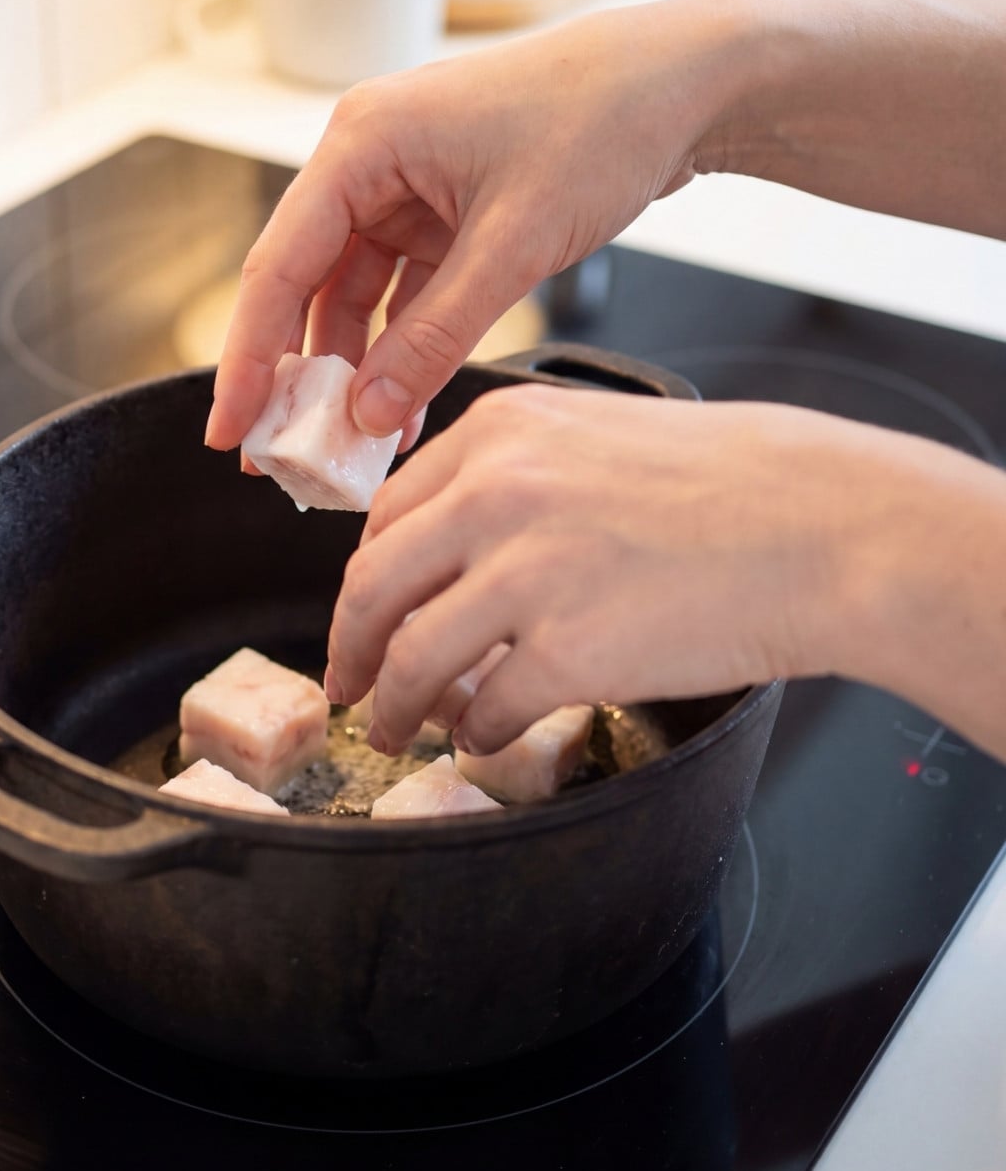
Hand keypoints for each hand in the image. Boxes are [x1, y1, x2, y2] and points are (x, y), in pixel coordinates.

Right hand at [206, 0, 752, 450]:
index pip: (277, 268)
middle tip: (283, 456)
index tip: (231, 432)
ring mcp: (407, 188)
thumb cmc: (601, 122)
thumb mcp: (512, 244)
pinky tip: (403, 410)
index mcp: (361, 142)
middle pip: (305, 288)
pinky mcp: (445, 212)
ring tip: (350, 449)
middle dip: (297, 377)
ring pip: (354, 300)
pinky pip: (404, 297)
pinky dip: (403, 351)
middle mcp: (369, 161)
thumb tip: (371, 414)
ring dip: (355, 373)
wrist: (682, 83)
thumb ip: (435, 336)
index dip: (248, 360)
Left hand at [323, 386, 1005, 764]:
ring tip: (396, 729)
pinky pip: (485, 709)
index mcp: (499, 434)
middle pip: (374, 586)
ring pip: (412, 657)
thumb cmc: (734, 482)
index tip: (360, 611)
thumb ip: (515, 475)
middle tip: (347, 682)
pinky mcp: (567, 652)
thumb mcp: (598, 435)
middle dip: (350, 646)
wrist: (823, 527)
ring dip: (395, 705)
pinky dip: (473, 732)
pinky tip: (481, 736)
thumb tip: (454, 547)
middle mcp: (496, 494)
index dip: (361, 577)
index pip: (386, 514)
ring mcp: (527, 575)